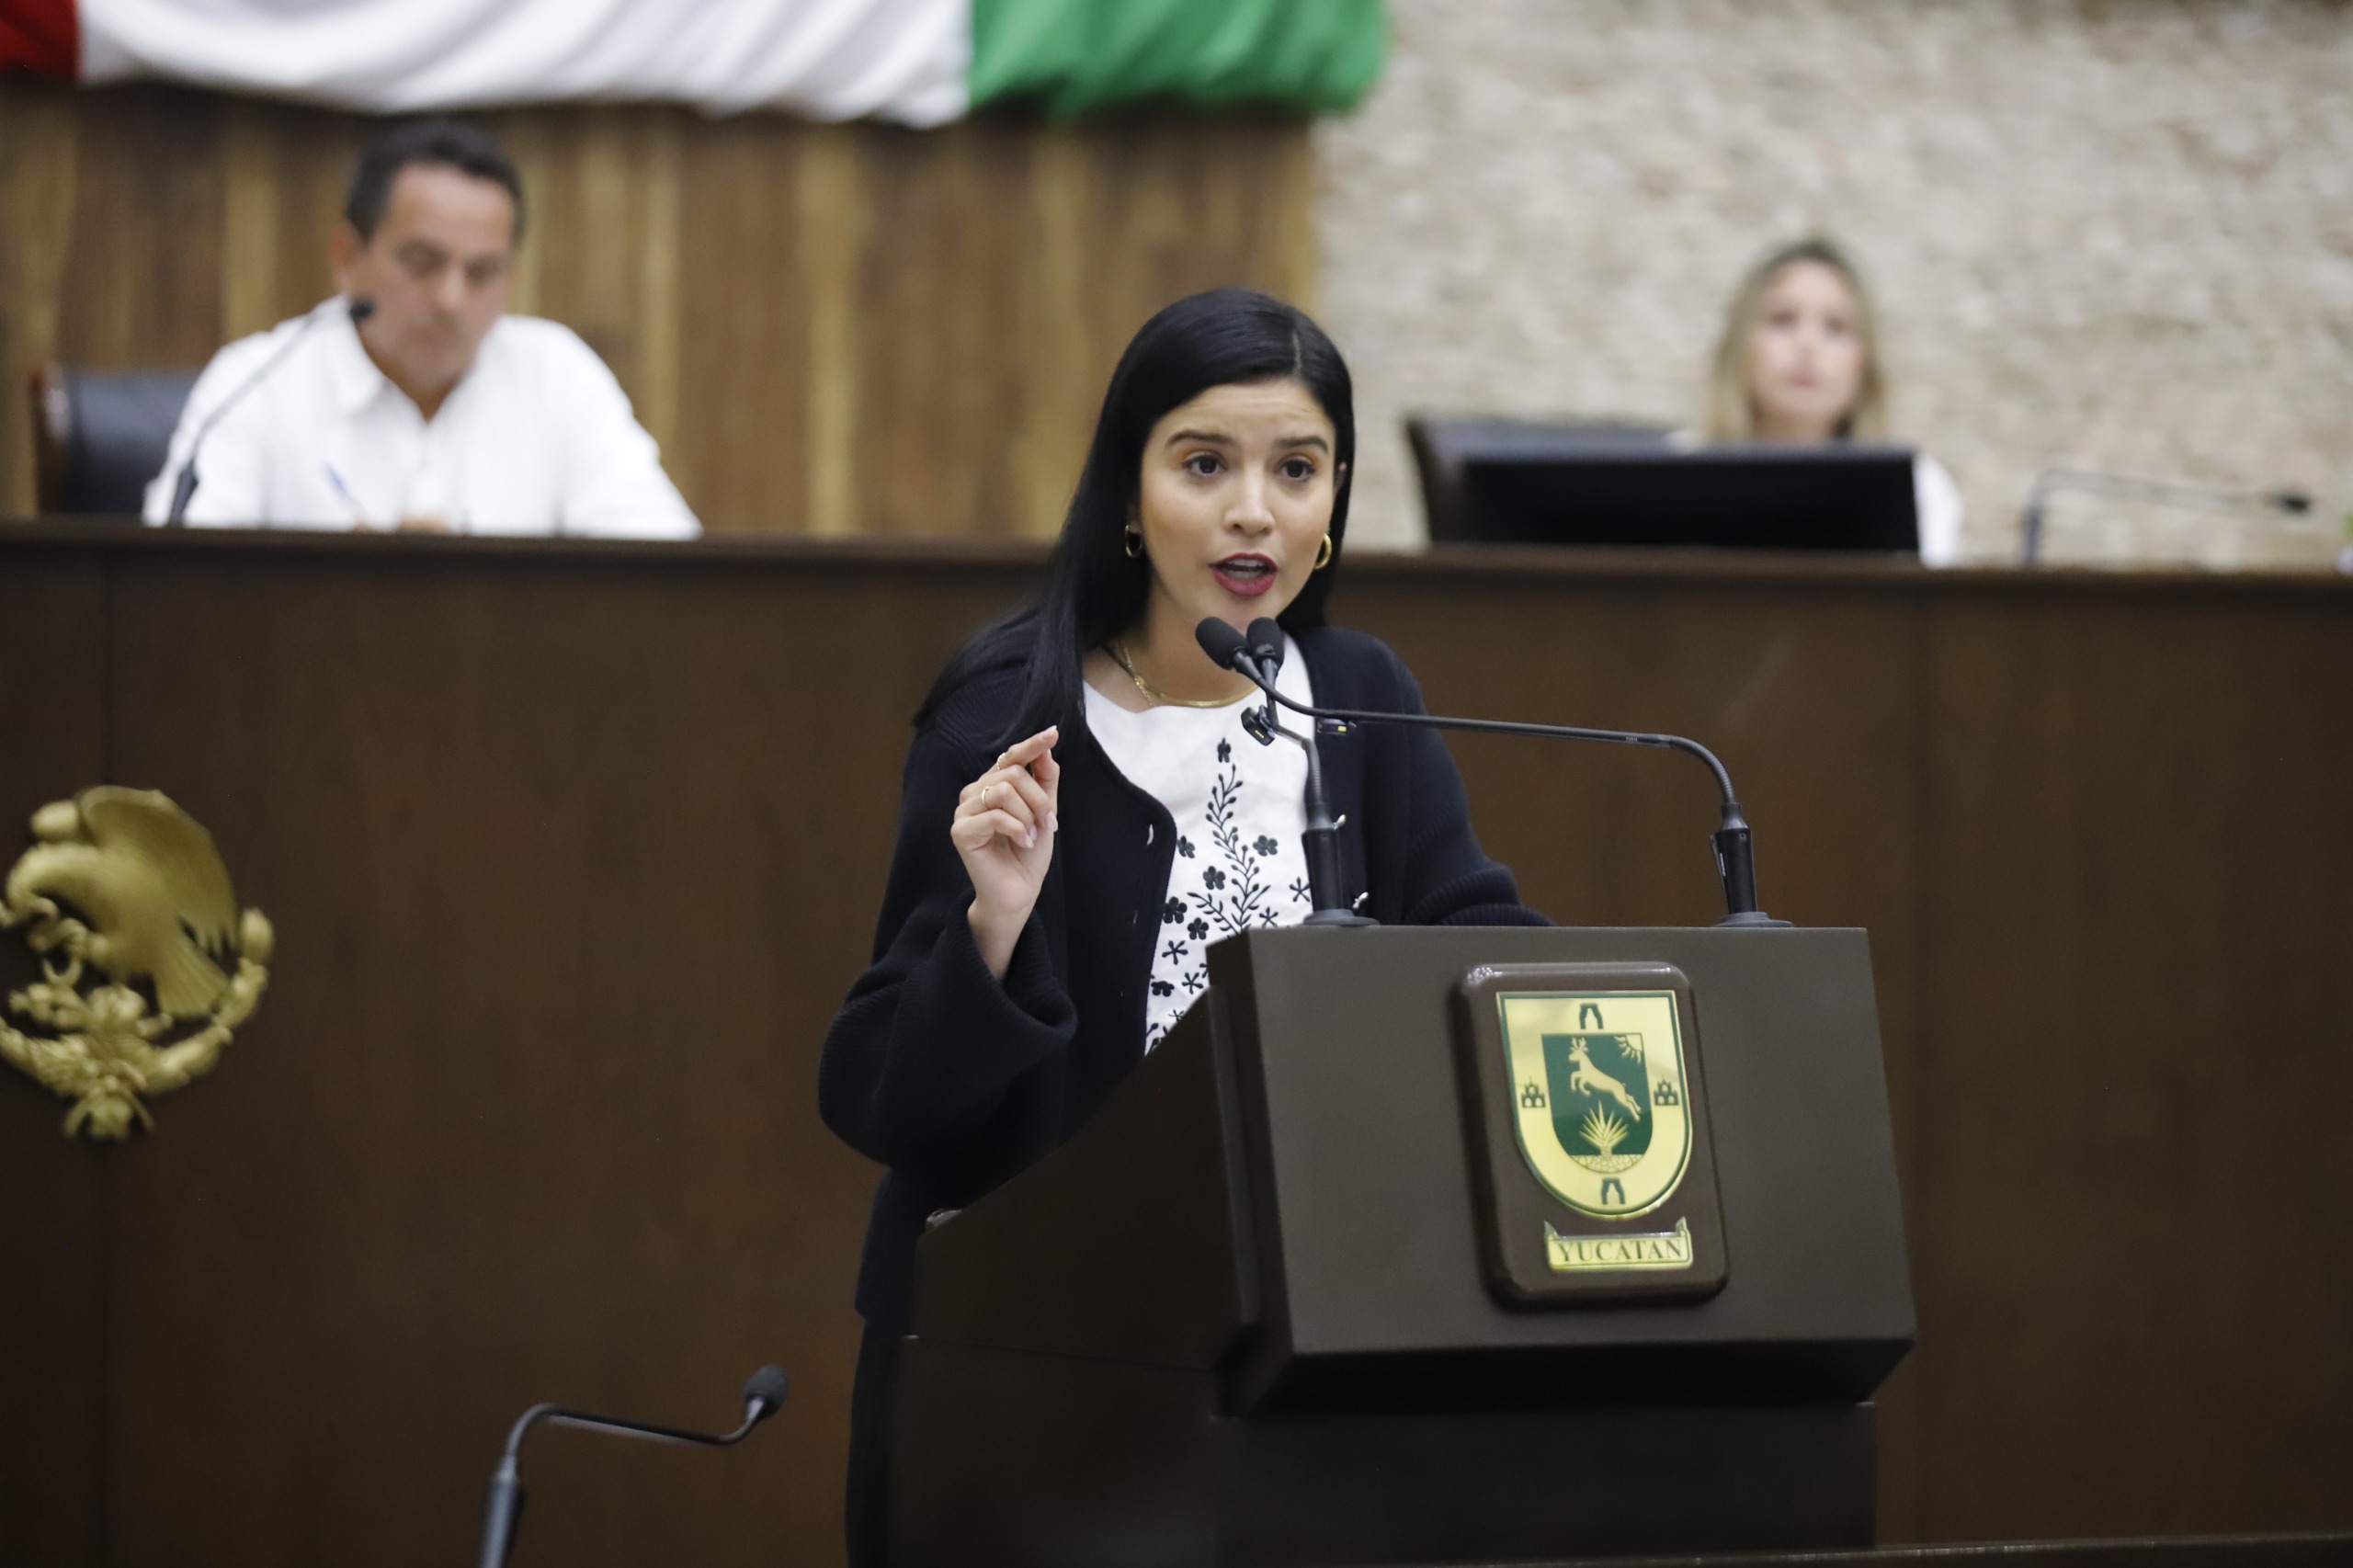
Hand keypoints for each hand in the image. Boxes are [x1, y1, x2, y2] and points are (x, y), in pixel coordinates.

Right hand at [953, 727, 1060, 978]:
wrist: (1019, 891)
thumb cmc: (1028, 854)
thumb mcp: (1044, 812)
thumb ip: (1045, 780)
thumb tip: (1047, 749)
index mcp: (993, 785)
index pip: (1011, 757)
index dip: (1032, 744)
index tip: (1053, 733)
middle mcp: (975, 793)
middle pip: (1012, 774)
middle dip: (1039, 799)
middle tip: (1048, 823)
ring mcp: (964, 811)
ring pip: (1002, 791)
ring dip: (1027, 815)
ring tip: (1031, 835)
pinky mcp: (961, 831)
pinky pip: (995, 815)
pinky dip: (1017, 829)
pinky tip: (1021, 842)